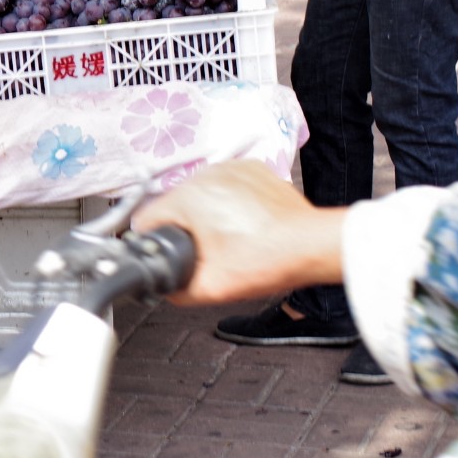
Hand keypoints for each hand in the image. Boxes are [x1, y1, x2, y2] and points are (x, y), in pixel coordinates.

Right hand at [134, 160, 344, 305]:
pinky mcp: (250, 169)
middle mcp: (205, 174)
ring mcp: (230, 168)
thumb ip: (175, 290)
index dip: (156, 243)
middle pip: (174, 206)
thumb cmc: (268, 260)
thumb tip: (163, 285)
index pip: (146, 219)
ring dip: (207, 214)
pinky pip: (225, 186)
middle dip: (185, 229)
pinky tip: (246, 223)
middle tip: (211, 252)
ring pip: (200, 195)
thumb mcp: (210, 288)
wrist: (311, 246)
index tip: (175, 255)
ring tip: (232, 237)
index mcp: (187, 197)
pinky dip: (230, 202)